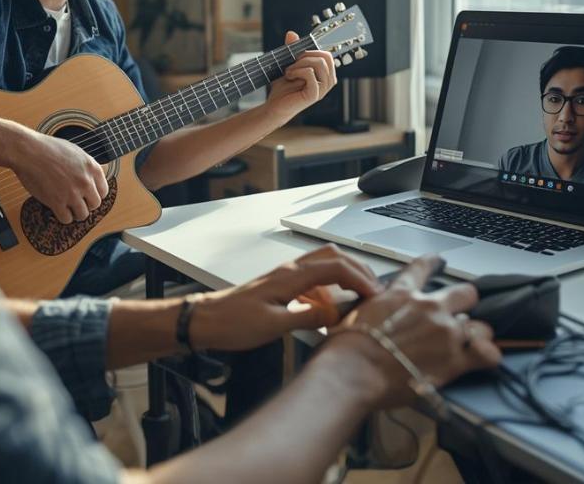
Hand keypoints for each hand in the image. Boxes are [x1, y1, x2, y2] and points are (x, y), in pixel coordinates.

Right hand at [10, 132, 109, 223]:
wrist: (29, 151)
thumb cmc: (49, 148)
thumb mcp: (76, 151)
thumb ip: (90, 164)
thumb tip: (104, 169)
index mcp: (92, 168)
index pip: (104, 191)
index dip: (94, 194)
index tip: (86, 195)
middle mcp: (85, 182)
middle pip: (95, 205)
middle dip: (86, 204)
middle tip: (75, 201)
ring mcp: (72, 193)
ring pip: (82, 215)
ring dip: (74, 213)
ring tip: (66, 207)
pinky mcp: (57, 202)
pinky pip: (66, 219)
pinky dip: (62, 216)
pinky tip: (56, 209)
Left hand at [188, 246, 380, 351]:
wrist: (206, 320)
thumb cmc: (232, 323)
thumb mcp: (273, 326)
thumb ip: (308, 318)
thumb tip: (338, 315)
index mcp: (291, 277)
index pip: (337, 267)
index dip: (361, 279)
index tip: (377, 296)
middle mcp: (290, 271)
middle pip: (334, 258)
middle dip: (358, 271)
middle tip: (374, 293)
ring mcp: (286, 278)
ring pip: (324, 267)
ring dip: (345, 280)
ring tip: (358, 303)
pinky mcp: (282, 288)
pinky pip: (313, 282)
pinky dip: (329, 292)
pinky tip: (330, 311)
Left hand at [262, 31, 337, 121]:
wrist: (275, 104)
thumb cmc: (283, 85)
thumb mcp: (288, 63)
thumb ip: (291, 49)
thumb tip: (292, 33)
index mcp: (326, 74)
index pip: (327, 55)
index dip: (310, 51)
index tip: (295, 58)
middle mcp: (328, 82)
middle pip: (326, 57)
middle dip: (306, 55)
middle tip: (292, 63)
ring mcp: (323, 89)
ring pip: (319, 64)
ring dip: (300, 64)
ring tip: (289, 71)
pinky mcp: (314, 95)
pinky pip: (310, 74)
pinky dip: (297, 71)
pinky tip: (289, 76)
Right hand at [324, 255, 500, 409]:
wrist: (353, 372)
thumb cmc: (346, 348)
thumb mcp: (354, 313)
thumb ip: (375, 308)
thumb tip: (376, 314)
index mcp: (402, 294)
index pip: (423, 267)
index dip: (434, 263)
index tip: (439, 262)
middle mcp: (429, 308)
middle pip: (466, 293)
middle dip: (464, 303)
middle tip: (458, 314)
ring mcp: (445, 333)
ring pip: (480, 326)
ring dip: (475, 335)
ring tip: (468, 344)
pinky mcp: (455, 361)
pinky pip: (488, 354)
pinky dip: (487, 356)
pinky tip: (482, 359)